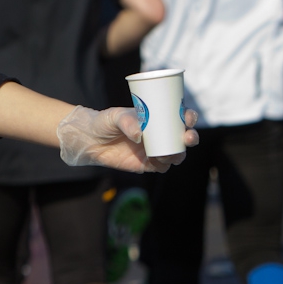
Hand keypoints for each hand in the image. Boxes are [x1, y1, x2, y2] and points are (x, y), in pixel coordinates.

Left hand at [57, 106, 198, 172]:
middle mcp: (159, 134)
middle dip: (191, 138)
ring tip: (170, 152)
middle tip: (187, 138)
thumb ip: (126, 122)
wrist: (90, 140)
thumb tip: (139, 134)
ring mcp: (154, 149)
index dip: (189, 117)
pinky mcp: (146, 164)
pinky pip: (161, 167)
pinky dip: (163, 165)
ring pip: (176, 154)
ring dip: (179, 154)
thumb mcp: (114, 116)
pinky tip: (158, 161)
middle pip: (183, 138)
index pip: (179, 116)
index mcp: (157, 118)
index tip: (189, 118)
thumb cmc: (105, 122)